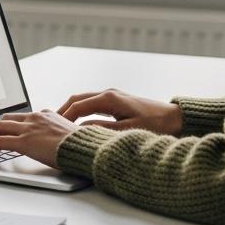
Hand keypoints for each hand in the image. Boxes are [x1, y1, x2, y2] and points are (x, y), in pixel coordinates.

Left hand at [0, 109, 78, 166]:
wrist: (85, 148)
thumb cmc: (82, 146)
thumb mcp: (69, 135)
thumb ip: (58, 135)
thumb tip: (56, 144)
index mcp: (45, 115)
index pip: (21, 117)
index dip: (10, 125)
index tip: (4, 132)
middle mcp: (35, 118)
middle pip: (6, 119)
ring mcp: (29, 128)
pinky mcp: (24, 141)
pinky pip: (0, 142)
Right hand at [57, 88, 182, 134]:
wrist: (175, 117)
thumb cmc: (156, 125)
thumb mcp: (128, 130)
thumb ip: (103, 130)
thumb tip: (82, 130)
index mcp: (109, 99)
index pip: (78, 106)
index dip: (64, 117)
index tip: (53, 128)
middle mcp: (108, 93)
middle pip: (77, 99)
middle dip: (62, 110)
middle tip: (49, 124)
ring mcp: (112, 96)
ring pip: (83, 100)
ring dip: (70, 110)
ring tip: (59, 124)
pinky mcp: (116, 101)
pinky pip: (92, 103)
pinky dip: (80, 110)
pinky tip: (77, 122)